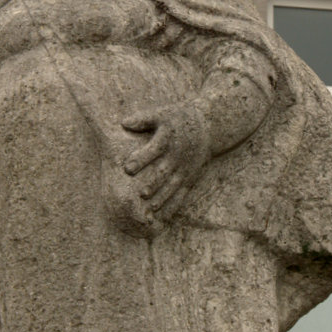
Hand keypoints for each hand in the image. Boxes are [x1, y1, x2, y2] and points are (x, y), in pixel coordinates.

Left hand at [121, 102, 210, 218]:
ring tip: (151, 209)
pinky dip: (173, 205)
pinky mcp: (190, 177)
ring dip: (163, 198)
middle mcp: (177, 155)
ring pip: (173, 185)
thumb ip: (142, 119)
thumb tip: (124, 123)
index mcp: (168, 138)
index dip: (141, 159)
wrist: (208, 126)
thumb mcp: (162, 113)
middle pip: (165, 171)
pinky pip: (182, 193)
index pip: (155, 149)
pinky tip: (163, 217)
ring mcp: (185, 168)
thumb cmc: (179, 118)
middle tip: (142, 194)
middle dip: (154, 183)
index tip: (128, 169)